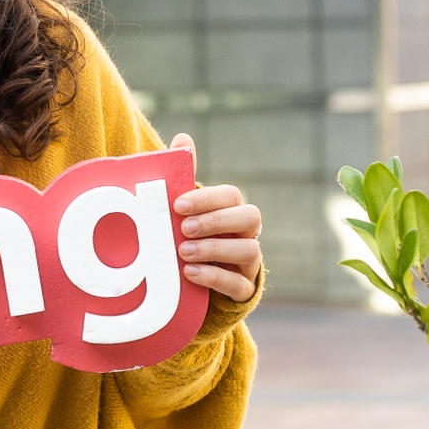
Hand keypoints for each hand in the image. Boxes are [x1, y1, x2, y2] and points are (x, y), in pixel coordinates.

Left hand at [168, 132, 262, 301]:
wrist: (189, 283)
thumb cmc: (187, 236)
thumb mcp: (182, 210)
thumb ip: (184, 176)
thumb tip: (183, 137)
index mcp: (232, 211)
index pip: (231, 196)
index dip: (207, 199)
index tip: (178, 205)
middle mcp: (246, 234)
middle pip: (250, 218)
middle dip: (217, 221)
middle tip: (184, 228)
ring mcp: (248, 263)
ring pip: (250, 251)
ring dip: (215, 249)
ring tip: (184, 252)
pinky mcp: (243, 290)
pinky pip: (239, 285)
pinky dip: (215, 278)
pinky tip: (190, 273)